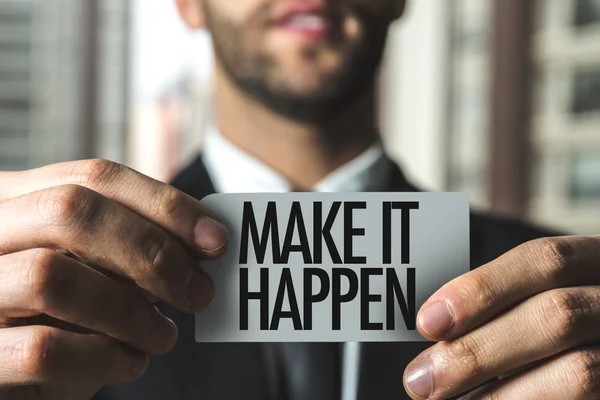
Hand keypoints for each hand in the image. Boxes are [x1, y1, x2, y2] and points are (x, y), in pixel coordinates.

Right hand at [0, 159, 227, 399]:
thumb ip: (128, 244)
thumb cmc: (55, 312)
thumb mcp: (88, 266)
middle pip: (71, 210)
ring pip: (51, 277)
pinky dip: (104, 358)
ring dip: (131, 311)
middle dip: (152, 251)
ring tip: (165, 336)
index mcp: (14, 200)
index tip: (216, 238)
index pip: (93, 176)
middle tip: (198, 292)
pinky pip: (42, 350)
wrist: (9, 369)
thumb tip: (206, 240)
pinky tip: (130, 362)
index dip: (164, 204)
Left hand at [403, 236, 599, 398]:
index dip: (482, 289)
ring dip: (500, 394)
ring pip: (579, 372)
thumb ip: (507, 304)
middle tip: (422, 380)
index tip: (429, 321)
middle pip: (556, 316)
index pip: (545, 260)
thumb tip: (436, 326)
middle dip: (478, 350)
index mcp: (597, 263)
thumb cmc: (569, 325)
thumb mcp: (547, 296)